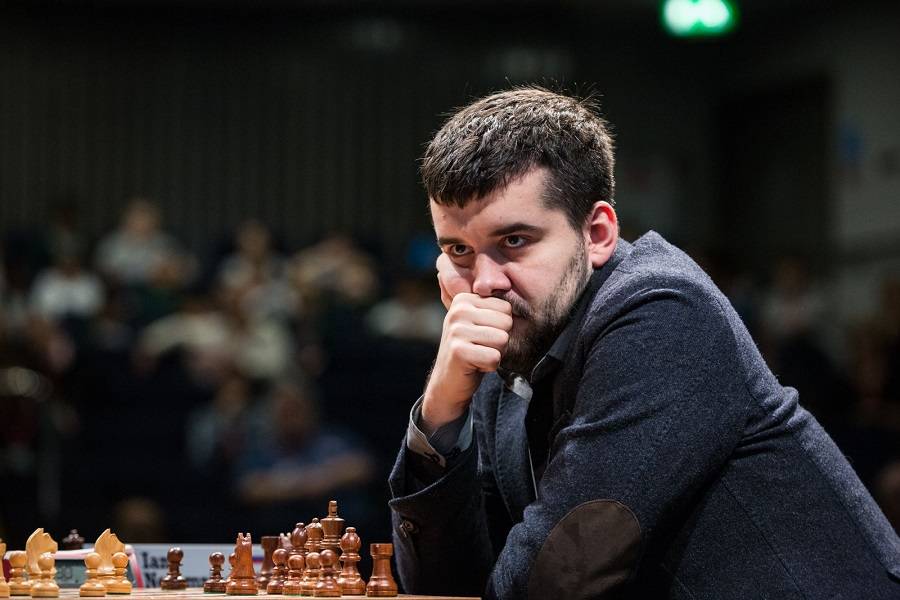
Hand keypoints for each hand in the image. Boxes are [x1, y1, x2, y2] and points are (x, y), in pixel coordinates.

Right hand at [422, 258, 512, 431]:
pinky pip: (495, 358)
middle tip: (481, 348)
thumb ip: (492, 307)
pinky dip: (489, 366)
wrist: (448, 382)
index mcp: (464, 299)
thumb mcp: (478, 323)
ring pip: (502, 340)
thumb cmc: (471, 351)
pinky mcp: (458, 351)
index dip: (501, 327)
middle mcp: (458, 311)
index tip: (482, 335)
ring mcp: (456, 330)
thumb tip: (509, 282)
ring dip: (494, 354)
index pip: (506, 308)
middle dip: (499, 341)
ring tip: (477, 355)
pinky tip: (474, 365)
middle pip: (506, 323)